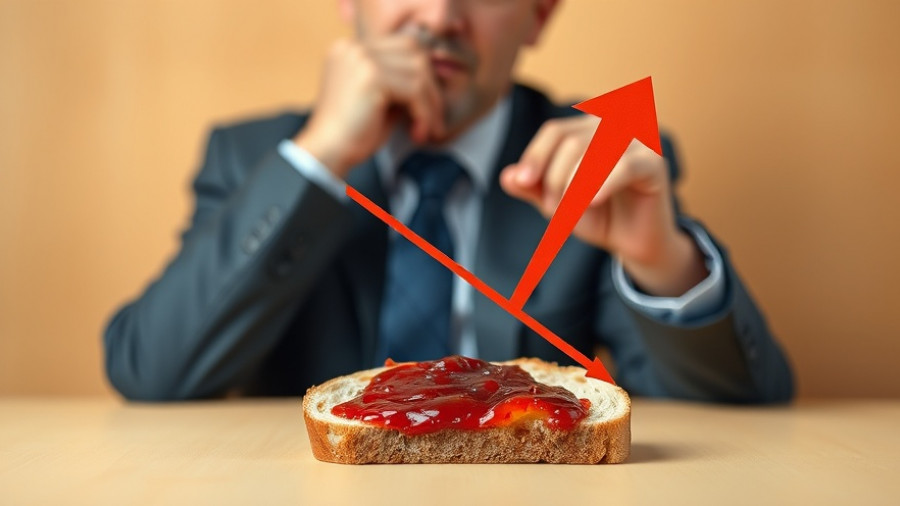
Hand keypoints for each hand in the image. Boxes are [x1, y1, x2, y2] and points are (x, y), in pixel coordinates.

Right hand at [294, 35, 444, 177]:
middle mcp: (354, 47)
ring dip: (430, 106)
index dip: (423, 76)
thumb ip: (400, 83)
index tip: (429, 108)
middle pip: (414, 53)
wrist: (326, 153)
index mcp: (350, 48)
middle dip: (431, 89)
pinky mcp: (372, 77)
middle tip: (433, 121)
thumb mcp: (379, 100)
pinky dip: (423, 115)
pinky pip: (415, 91)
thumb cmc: (352, 134)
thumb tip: (434, 78)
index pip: (403, 46)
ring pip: (419, 74)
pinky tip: (418, 133)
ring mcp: (362, 59)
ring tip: (425, 131)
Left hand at [500, 115, 707, 296]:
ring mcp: (637, 141)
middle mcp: (614, 125)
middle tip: (553, 209)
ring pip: (593, 152)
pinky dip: (602, 185)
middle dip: (554, 180)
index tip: (522, 181)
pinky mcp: (655, 162)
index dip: (536, 156)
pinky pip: (624, 167)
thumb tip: (507, 176)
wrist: (631, 243)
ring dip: (574, 187)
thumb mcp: (557, 201)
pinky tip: (592, 202)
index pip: (555, 131)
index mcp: (588, 128)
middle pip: (570, 142)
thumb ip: (532, 187)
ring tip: (571, 212)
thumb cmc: (597, 215)